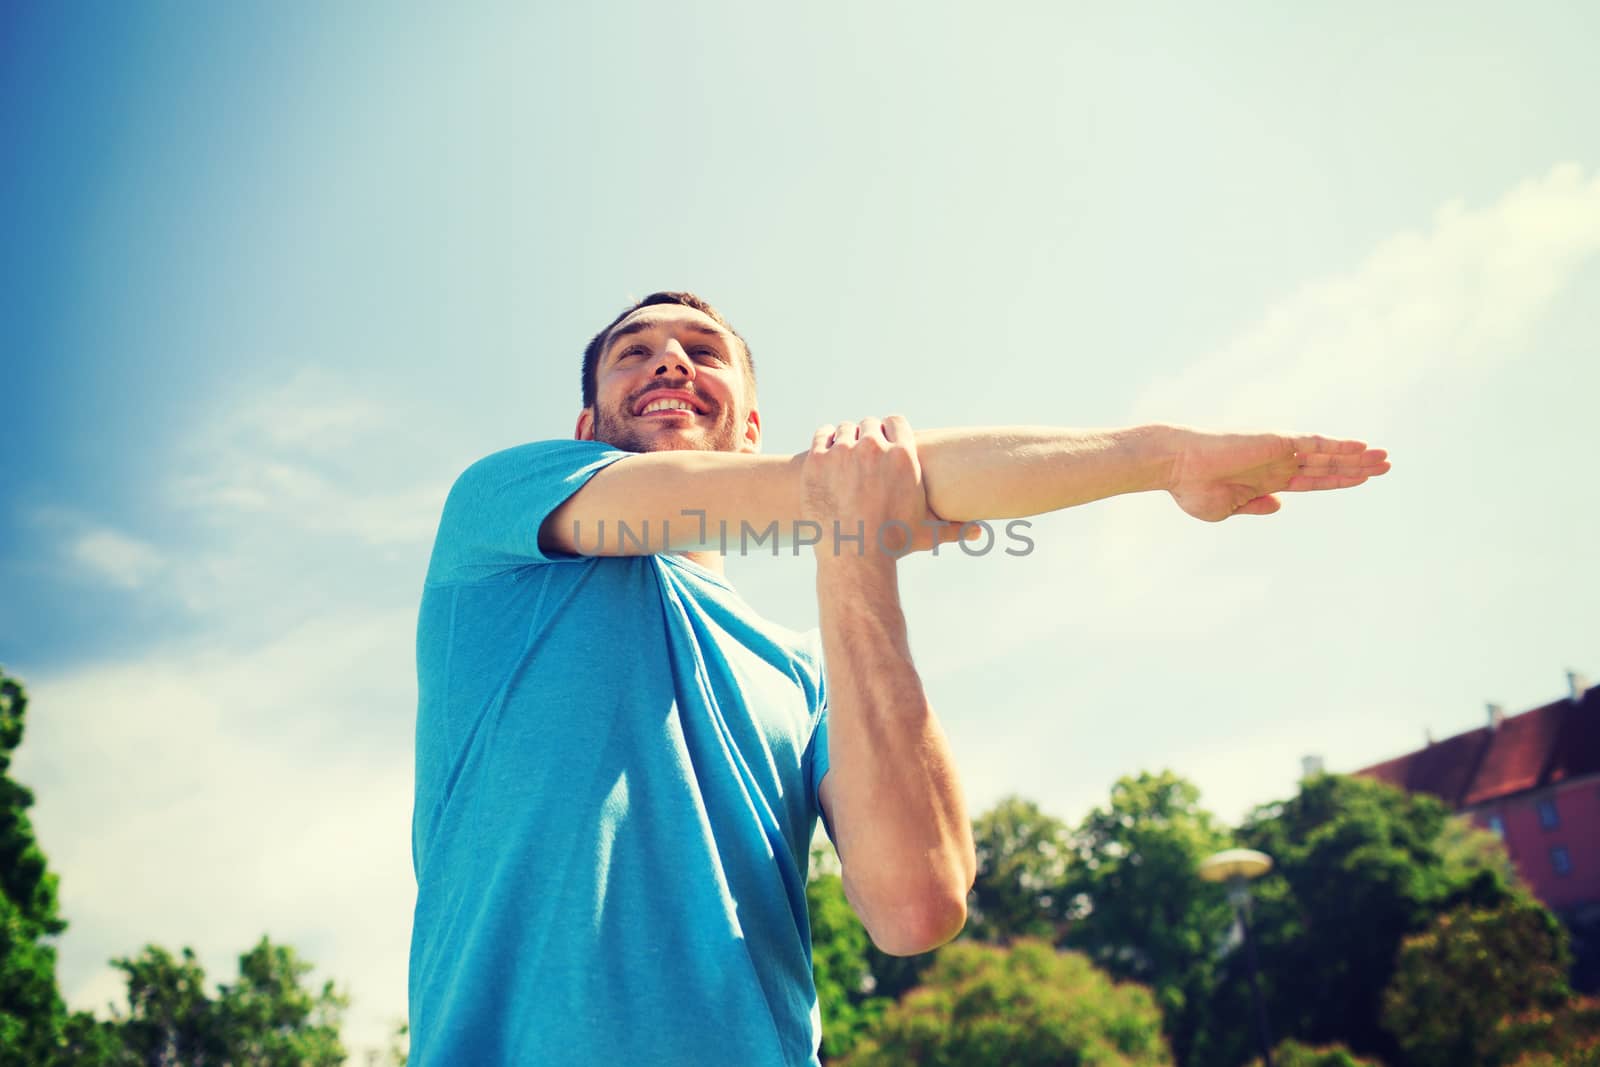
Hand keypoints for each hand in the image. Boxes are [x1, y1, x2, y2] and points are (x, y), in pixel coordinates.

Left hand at [802, 415, 970, 558]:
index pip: (897, 422)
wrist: (853, 557)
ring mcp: (843, 452)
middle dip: (868, 436)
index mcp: (904, 456)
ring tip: (845, 456)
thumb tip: (981, 531)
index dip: (890, 431)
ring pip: (846, 429)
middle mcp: (875, 448)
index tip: (885, 441)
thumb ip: (953, 527)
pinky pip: (822, 435)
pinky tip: (827, 454)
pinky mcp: (818, 460)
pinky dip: (825, 441)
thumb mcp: (927, 533)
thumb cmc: (893, 545)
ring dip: (847, 439)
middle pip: (870, 424)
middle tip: (864, 453)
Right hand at [1166, 429, 1390, 521]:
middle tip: (1387, 466)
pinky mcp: (1275, 441)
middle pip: (1326, 465)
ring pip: (1326, 454)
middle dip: (1356, 467)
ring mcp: (1277, 451)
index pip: (1312, 480)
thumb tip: (1280, 506)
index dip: (1337, 480)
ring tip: (1385, 458)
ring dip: (1356, 456)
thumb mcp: (1226, 509)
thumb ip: (1255, 506)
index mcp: (1266, 481)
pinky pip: (1314, 442)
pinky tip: (1361, 447)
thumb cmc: (1191, 489)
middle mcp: (1276, 464)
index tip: (1363, 481)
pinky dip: (1338, 445)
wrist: (1175, 467)